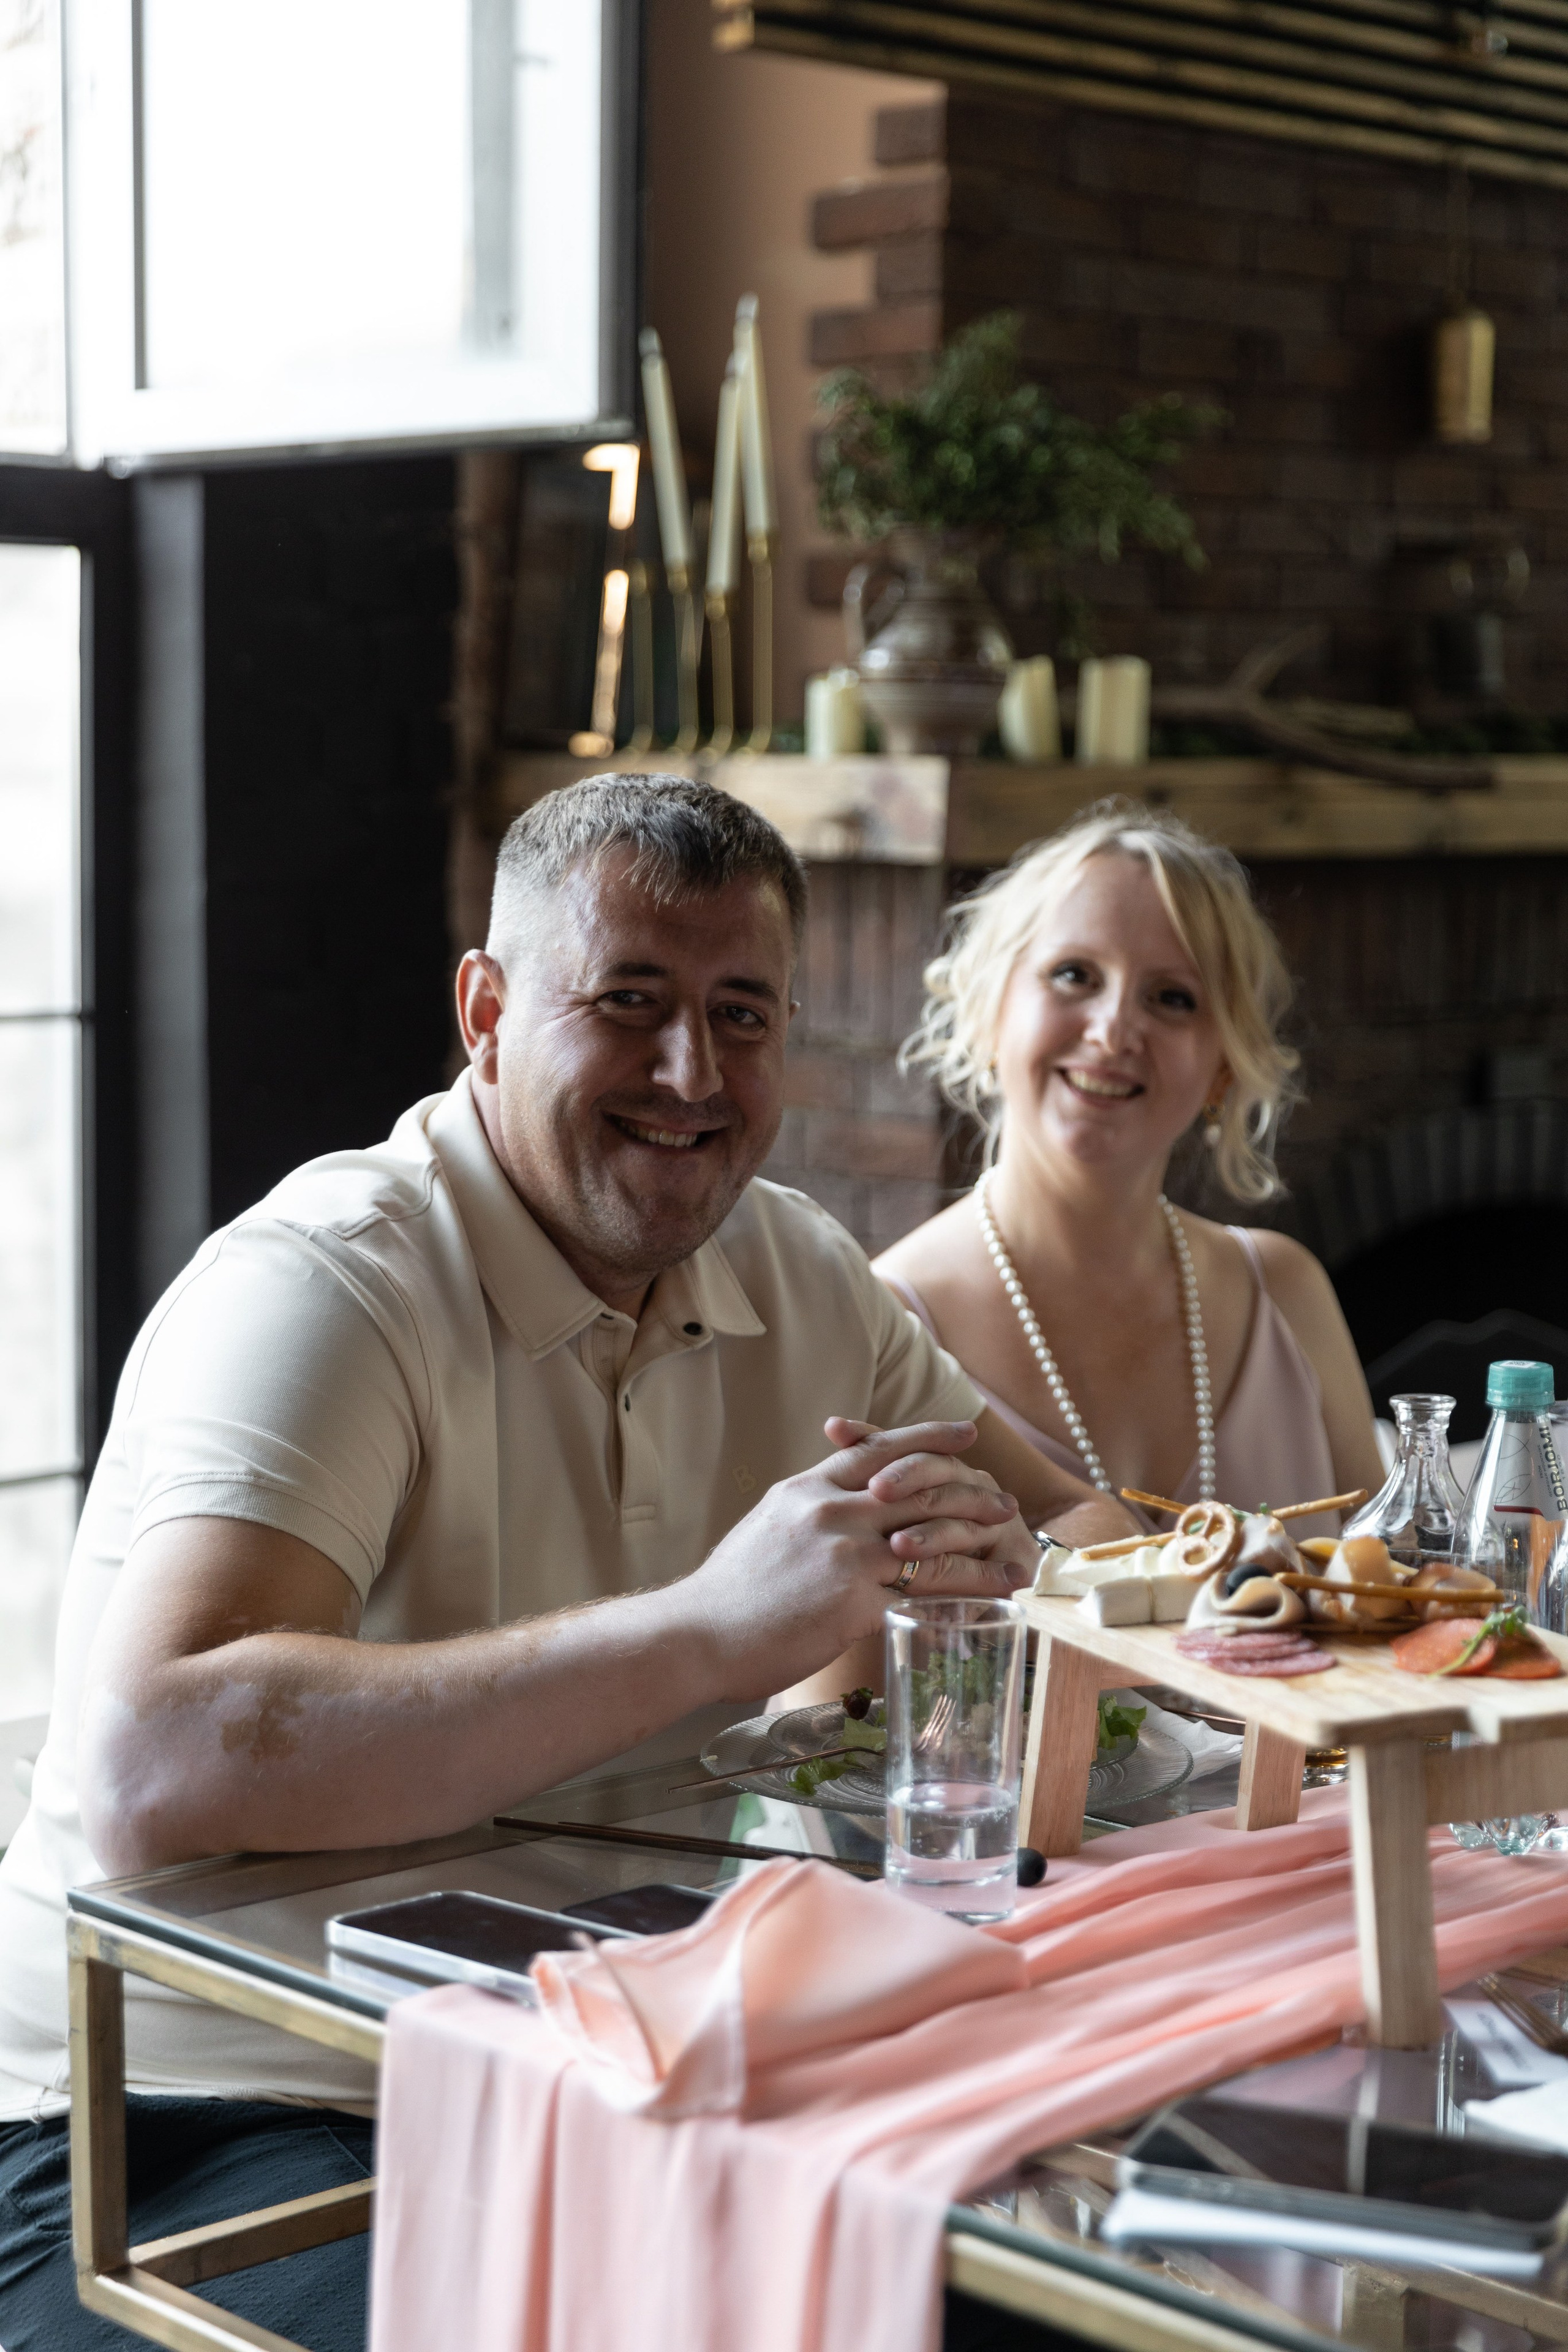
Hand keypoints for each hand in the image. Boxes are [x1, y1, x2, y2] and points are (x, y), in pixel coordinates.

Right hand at [685, 1418, 1035, 1700]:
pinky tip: (993, 1597)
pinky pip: (926, 1591)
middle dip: (969, 1492)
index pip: (878, 1450)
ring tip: (1015, 1549)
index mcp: (807, 1489)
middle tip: (1004, 1499)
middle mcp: (830, 1511)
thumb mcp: (767, 1527)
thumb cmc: (728, 1594)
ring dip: (980, 1543)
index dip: (927, 1438)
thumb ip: (806, 1511)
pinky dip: (968, 1590)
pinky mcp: (854, 1599)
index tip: (964, 1432)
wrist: (697, 1635)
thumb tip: (830, 1508)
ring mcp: (844, 1553)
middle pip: (917, 1487)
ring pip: (931, 1538)